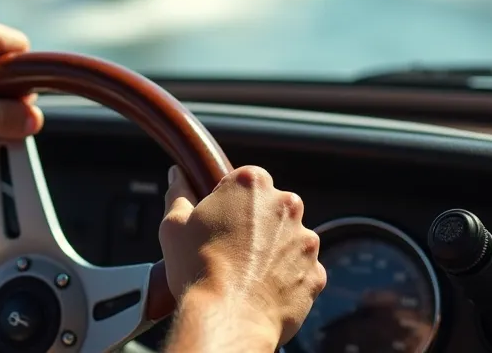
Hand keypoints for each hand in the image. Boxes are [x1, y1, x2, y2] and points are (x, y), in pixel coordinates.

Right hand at [159, 165, 324, 346]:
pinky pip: (301, 270)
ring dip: (273, 251)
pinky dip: (286, 278)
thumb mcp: (174, 225)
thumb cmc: (197, 267)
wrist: (228, 317)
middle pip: (271, 207)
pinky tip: (262, 290)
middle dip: (255, 223)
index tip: (218, 222)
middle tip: (229, 248)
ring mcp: (306, 240)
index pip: (245, 180)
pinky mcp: (317, 272)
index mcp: (252, 184)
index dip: (229, 202)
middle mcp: (287, 205)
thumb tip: (177, 175)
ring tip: (245, 274)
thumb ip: (178, 193)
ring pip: (289, 239)